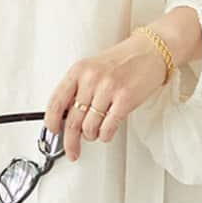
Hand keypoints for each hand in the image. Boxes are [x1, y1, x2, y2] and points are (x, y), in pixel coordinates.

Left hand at [45, 12, 197, 160]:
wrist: (150, 51)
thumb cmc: (122, 61)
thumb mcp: (93, 68)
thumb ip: (78, 89)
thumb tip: (66, 116)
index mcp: (79, 70)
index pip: (56, 101)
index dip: (51, 122)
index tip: (53, 132)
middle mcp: (91, 79)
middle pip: (72, 121)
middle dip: (70, 141)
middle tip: (72, 151)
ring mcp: (108, 89)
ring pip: (89, 128)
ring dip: (91, 136)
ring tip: (96, 132)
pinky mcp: (125, 100)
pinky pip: (107, 129)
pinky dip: (105, 136)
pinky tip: (106, 132)